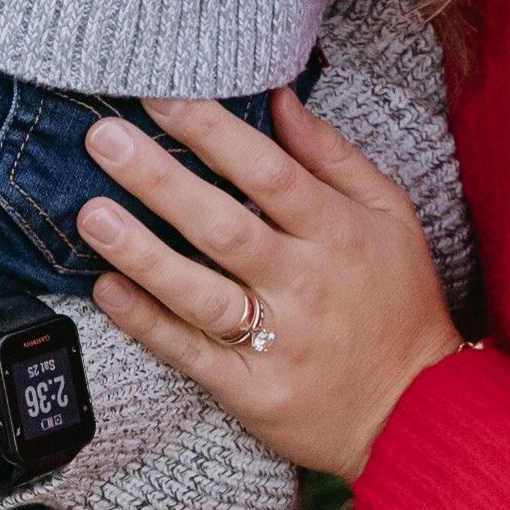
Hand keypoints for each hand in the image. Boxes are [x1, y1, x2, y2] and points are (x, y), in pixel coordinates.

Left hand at [77, 89, 466, 485]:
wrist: (418, 414)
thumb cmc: (399, 300)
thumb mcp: (390, 216)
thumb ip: (332, 155)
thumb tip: (278, 95)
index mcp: (339, 234)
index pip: (270, 173)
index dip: (214, 133)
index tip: (162, 97)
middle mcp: (306, 284)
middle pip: (225, 227)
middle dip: (161, 180)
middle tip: (103, 139)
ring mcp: (279, 341)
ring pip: (200, 293)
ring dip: (142, 253)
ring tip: (91, 215)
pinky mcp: (253, 390)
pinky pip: (191, 353)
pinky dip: (147, 322)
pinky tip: (107, 289)